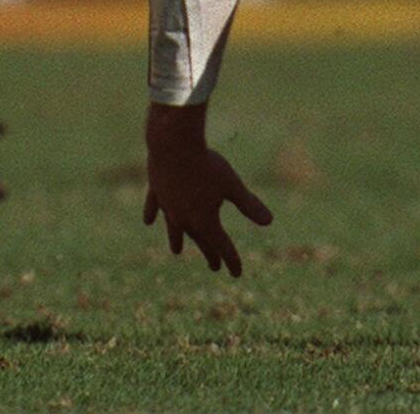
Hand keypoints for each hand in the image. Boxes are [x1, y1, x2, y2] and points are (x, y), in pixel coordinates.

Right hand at [143, 104, 272, 276]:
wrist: (173, 146)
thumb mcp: (232, 185)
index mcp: (204, 220)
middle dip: (209, 253)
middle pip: (199, 239)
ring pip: (174, 228)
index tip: (237, 274)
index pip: (222, 246)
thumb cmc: (207, 166)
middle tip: (215, 266)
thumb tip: (270, 222)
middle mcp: (184, 218)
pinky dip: (154, 214)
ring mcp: (167, 206)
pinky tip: (149, 221)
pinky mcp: (156, 191)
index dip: (231, 260)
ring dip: (177, 239)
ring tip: (177, 251)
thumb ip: (249, 205)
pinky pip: (155, 207)